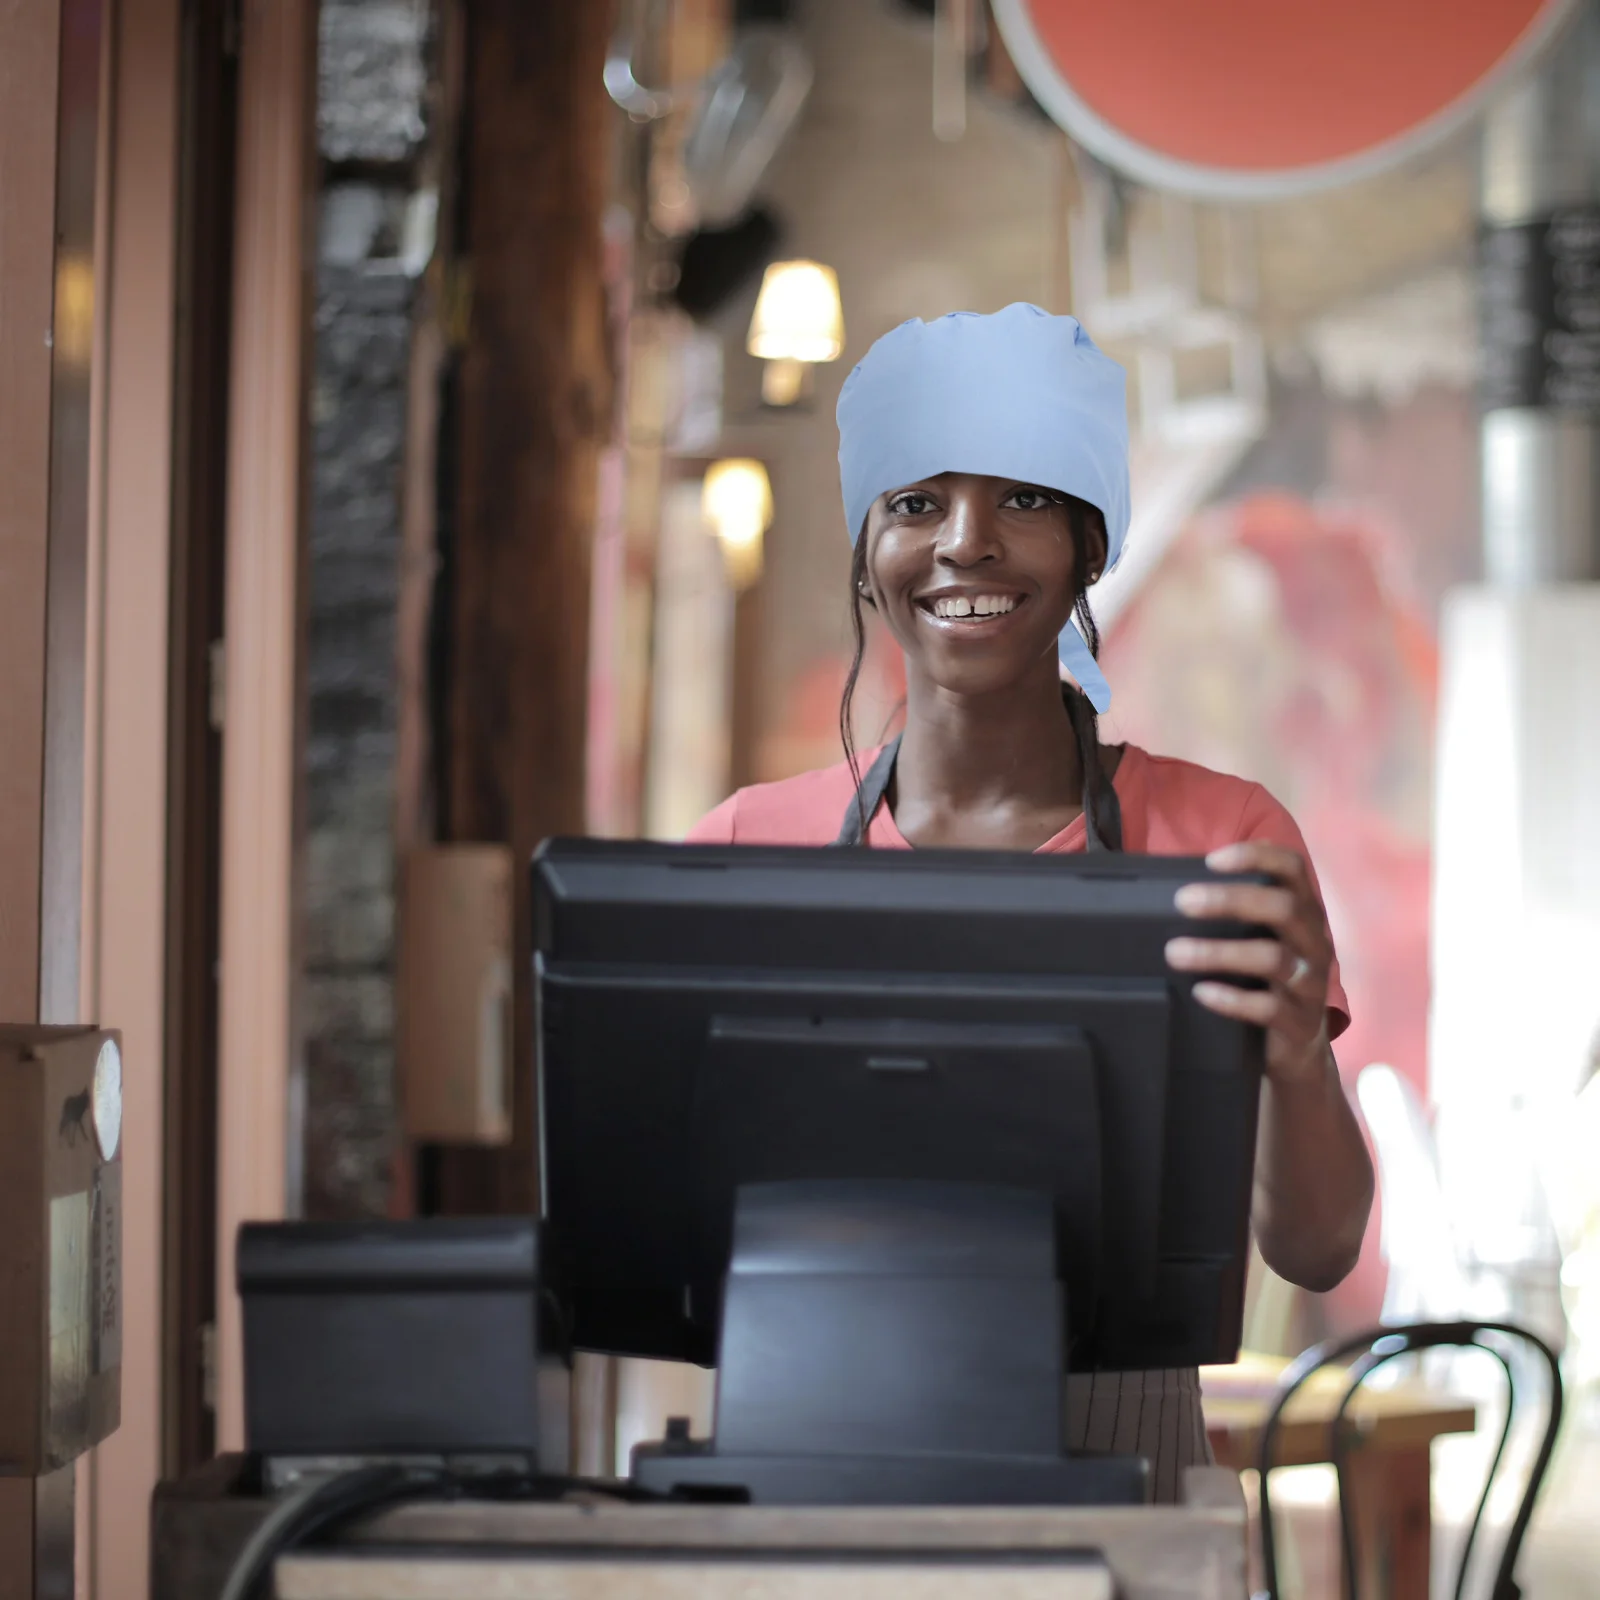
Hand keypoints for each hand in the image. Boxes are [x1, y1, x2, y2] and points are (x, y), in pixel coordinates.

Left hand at [1164, 840, 1333, 1087]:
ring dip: (1218, 952)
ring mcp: (1310, 983)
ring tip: (1174, 953)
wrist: (1297, 1048)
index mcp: (1303, 911)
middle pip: (1283, 907)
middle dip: (1231, 899)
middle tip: (1182, 902)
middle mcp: (1314, 941)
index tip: (1212, 861)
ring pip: (1272, 958)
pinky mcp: (1300, 1022)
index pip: (1292, 868)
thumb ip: (1232, 914)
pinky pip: (1269, 1008)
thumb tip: (1165, 889)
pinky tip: (1201, 993)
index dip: (1257, 856)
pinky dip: (1231, 999)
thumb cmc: (1264, 979)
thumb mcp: (1258, 939)